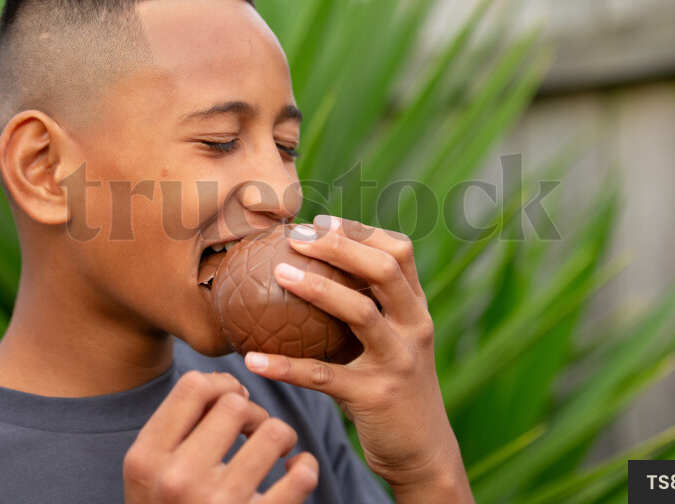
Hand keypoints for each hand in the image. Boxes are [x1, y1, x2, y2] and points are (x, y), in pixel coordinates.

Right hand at [123, 371, 317, 502]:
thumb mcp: (150, 474)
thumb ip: (177, 427)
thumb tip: (229, 385)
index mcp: (146, 459)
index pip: (194, 386)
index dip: (221, 386)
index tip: (230, 405)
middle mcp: (178, 479)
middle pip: (235, 405)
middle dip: (252, 412)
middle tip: (251, 432)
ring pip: (273, 432)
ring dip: (281, 437)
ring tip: (275, 452)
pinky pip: (301, 475)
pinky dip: (306, 467)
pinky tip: (295, 472)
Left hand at [243, 216, 472, 501]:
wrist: (423, 452)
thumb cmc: (392, 388)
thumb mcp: (391, 344)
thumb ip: (366, 311)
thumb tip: (306, 274)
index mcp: (416, 310)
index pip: (400, 251)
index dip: (361, 230)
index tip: (322, 221)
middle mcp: (415, 328)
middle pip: (384, 270)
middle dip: (340, 245)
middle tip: (297, 237)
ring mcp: (400, 361)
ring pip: (360, 313)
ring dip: (317, 288)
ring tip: (278, 273)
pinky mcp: (376, 396)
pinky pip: (324, 376)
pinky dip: (286, 366)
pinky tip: (252, 359)